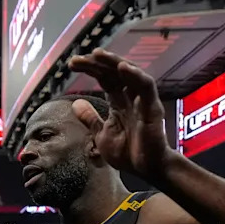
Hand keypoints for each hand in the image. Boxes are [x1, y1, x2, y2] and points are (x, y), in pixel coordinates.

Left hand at [67, 48, 172, 176]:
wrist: (146, 169)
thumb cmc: (128, 153)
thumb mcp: (101, 135)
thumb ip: (90, 118)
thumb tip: (75, 103)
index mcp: (119, 102)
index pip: (104, 79)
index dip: (90, 69)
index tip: (72, 64)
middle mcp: (131, 97)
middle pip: (114, 73)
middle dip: (96, 63)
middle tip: (77, 59)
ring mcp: (142, 100)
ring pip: (130, 73)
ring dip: (113, 62)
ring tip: (97, 54)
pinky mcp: (152, 107)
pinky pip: (145, 86)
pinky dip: (135, 75)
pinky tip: (122, 67)